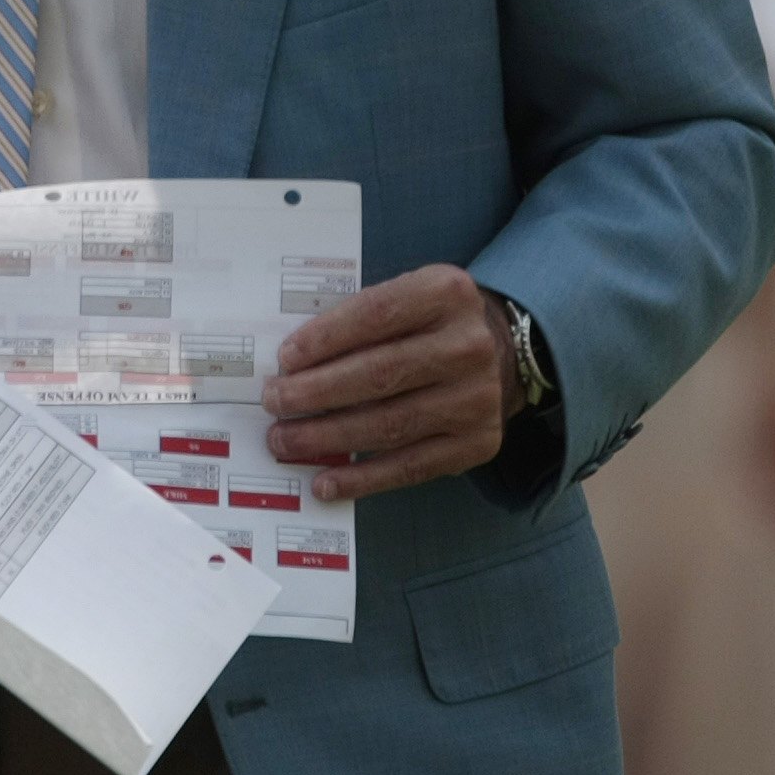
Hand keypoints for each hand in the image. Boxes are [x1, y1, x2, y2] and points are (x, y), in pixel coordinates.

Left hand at [261, 265, 520, 503]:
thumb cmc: (428, 323)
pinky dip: (362, 478)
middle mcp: (468, 346)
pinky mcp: (477, 444)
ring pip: (390, 425)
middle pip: (380, 373)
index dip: (326, 338)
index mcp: (446, 293)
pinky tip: (325, 481)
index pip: (375, 314)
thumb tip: (292, 363)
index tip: (285, 359)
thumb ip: (360, 317)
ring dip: (328, 438)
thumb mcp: (408, 296)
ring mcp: (477, 399)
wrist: (501, 352)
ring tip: (285, 441)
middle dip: (317, 392)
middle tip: (274, 402)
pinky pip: (410, 467)